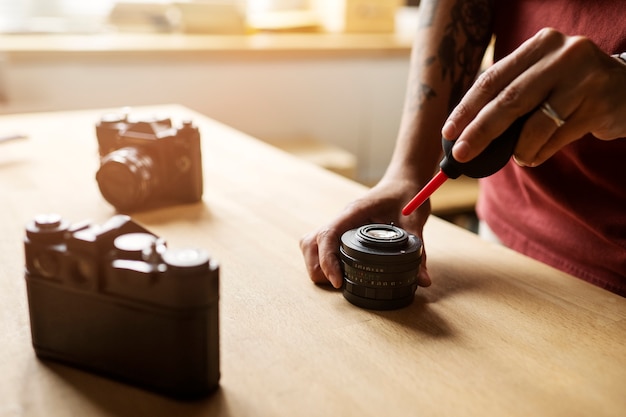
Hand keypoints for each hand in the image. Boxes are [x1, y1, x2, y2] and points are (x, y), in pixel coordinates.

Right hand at [299, 177, 432, 288]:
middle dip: (318, 267)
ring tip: (335, 280)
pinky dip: (322, 260)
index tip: (338, 281)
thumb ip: (418, 250)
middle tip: (338, 283)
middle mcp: (342, 218)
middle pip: (311, 243)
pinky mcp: (342, 230)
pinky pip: (320, 245)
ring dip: (316, 264)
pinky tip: (338, 271)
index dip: (327, 260)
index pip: (328, 235)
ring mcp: (340, 224)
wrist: (404, 181)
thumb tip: (423, 281)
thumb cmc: (407, 194)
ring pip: (311, 244)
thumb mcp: (415, 221)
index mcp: (354, 212)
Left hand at [442, 28, 625, 166]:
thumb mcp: (541, 79)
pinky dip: (538, 153)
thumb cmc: (571, 88)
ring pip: (534, 125)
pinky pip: (556, 139)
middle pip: (509, 100)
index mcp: (539, 45)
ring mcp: (584, 79)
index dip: (467, 107)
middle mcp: (562, 56)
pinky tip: (534, 156)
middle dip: (480, 131)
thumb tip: (465, 133)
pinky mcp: (599, 105)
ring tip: (516, 157)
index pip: (493, 78)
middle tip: (461, 155)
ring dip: (518, 149)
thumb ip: (510, 95)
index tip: (449, 131)